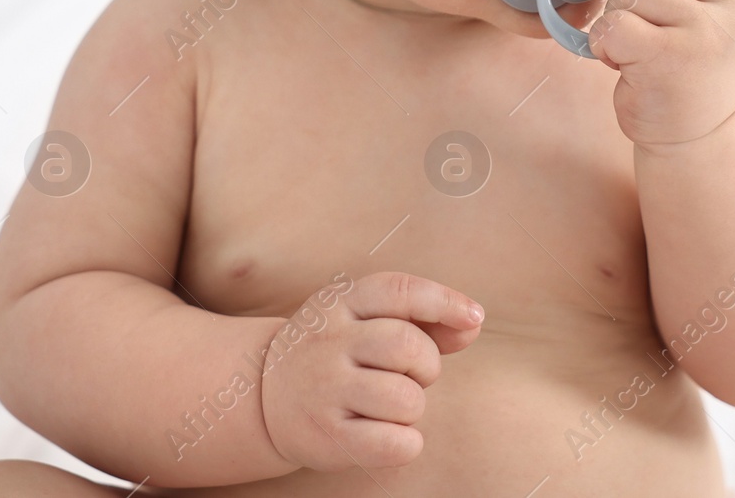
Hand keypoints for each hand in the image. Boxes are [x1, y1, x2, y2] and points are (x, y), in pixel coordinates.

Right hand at [259, 271, 483, 470]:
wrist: (261, 397)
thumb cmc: (339, 353)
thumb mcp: (369, 321)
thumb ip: (425, 319)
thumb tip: (472, 323)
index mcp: (342, 303)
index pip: (401, 291)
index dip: (445, 302)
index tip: (473, 317)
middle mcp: (328, 342)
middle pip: (408, 346)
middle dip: (426, 365)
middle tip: (410, 375)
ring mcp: (324, 390)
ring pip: (405, 399)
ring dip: (413, 406)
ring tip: (389, 405)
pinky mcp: (326, 438)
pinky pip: (394, 444)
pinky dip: (407, 443)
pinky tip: (388, 435)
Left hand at [587, 0, 734, 146]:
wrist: (700, 136)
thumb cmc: (693, 65)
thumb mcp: (703, 10)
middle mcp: (731, 9)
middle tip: (649, 25)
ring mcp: (702, 34)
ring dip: (620, 18)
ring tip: (638, 48)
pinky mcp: (666, 59)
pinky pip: (614, 24)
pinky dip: (604, 43)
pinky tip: (621, 61)